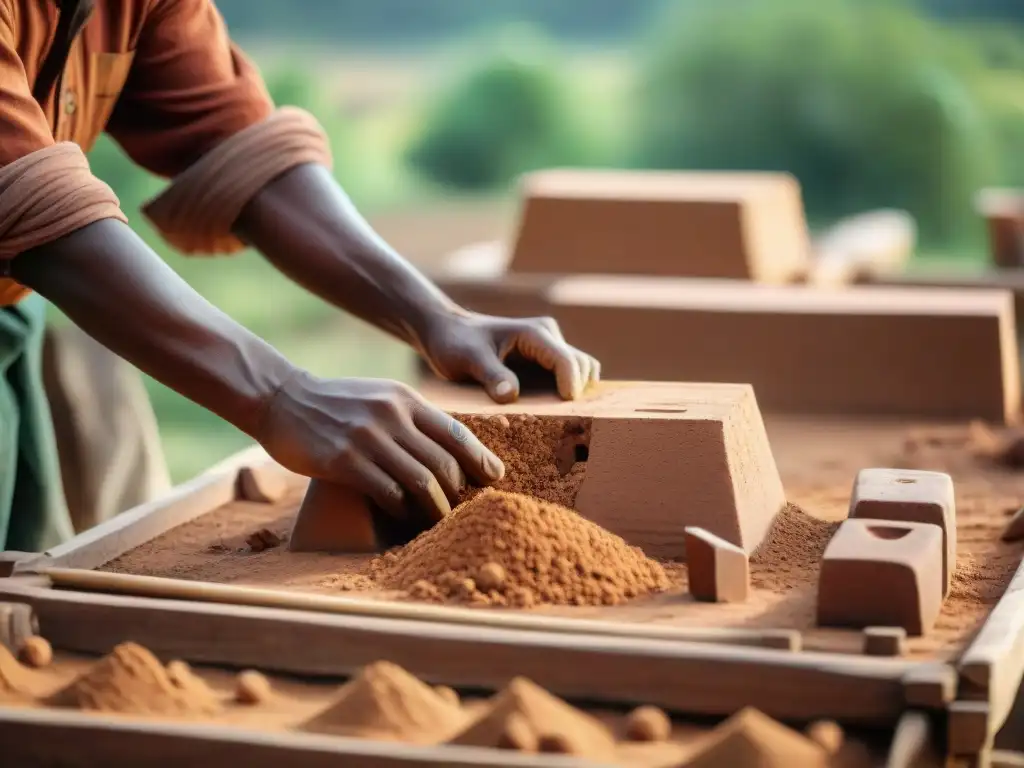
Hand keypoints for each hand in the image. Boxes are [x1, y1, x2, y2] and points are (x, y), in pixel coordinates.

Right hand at [255, 371, 504, 521]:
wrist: (282, 398)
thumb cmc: (337, 403)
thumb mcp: (381, 396)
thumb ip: (411, 417)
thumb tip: (449, 448)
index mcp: (405, 399)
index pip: (457, 432)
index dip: (481, 459)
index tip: (495, 477)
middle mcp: (392, 416)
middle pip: (444, 462)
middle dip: (460, 491)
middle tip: (464, 508)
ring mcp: (368, 438)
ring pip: (421, 481)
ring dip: (436, 508)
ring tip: (439, 520)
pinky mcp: (344, 461)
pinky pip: (387, 492)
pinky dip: (402, 509)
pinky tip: (404, 515)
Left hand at [418, 311, 600, 402]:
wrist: (448, 333)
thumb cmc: (456, 342)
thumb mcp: (468, 358)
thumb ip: (491, 375)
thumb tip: (511, 396)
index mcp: (534, 334)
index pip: (568, 361)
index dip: (571, 386)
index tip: (564, 408)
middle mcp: (549, 338)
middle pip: (583, 366)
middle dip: (578, 392)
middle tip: (561, 420)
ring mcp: (549, 349)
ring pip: (581, 372)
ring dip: (577, 393)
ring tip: (558, 418)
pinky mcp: (545, 363)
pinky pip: (568, 378)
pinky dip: (567, 394)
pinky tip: (550, 413)